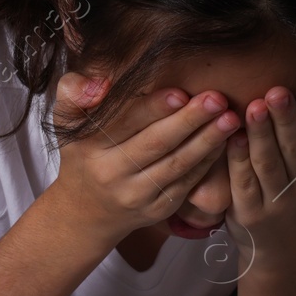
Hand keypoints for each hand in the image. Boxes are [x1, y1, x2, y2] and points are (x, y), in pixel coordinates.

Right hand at [47, 71, 240, 249]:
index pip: (125, 124)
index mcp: (90, 147)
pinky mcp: (158, 209)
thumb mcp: (65, 121)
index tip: (181, 92)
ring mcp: (137, 196)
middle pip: (156, 145)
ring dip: (208, 142)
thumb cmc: (82, 154)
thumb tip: (100, 83)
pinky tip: (225, 141)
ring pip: (177, 166)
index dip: (154, 108)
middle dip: (190, 121)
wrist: (85, 211)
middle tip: (217, 99)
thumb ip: (73, 92)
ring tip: (230, 119)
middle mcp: (113, 175)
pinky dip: (208, 162)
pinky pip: (187, 183)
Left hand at [224, 86, 295, 265]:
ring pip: (269, 163)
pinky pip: (244, 181)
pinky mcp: (250, 212)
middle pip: (295, 149)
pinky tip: (233, 137)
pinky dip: (238, 159)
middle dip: (286, 119)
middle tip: (277, 93)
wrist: (281, 247)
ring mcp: (277, 201)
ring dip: (261, 134)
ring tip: (254, 107)